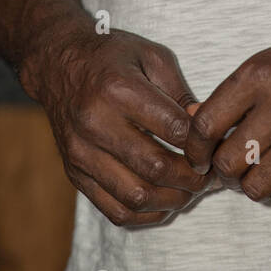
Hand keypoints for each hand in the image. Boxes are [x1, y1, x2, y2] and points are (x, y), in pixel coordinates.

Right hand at [22, 21, 214, 226]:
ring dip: (172, 200)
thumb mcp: (151, 56)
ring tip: (189, 190)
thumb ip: (180, 92)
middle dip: (192, 177)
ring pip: (136, 196)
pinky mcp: (74, 172)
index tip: (212, 146)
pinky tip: (163, 201)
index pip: (173, 129)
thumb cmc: (111, 56)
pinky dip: (146, 214)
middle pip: (156, 168)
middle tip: (208, 175)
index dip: (201, 143)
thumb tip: (204, 126)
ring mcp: (81, 152)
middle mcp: (95, 123)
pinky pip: (114, 210)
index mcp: (119, 89)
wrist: (57, 64)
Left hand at [184, 26, 270, 214]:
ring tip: (261, 171)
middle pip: (227, 162)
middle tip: (232, 163)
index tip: (198, 155)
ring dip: (252, 185)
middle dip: (224, 169)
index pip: (206, 125)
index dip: (195, 148)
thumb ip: (233, 91)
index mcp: (261, 75)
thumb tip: (194, 120)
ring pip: (255, 187)